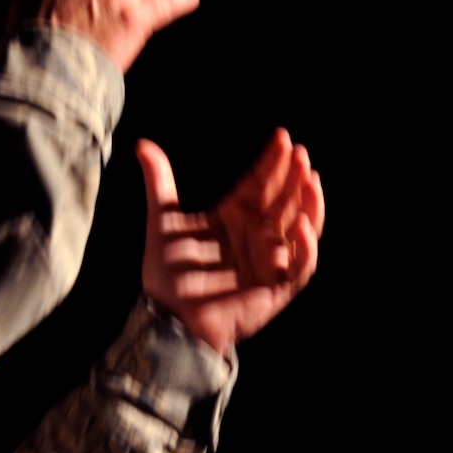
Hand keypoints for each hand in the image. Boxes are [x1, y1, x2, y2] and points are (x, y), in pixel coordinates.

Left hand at [138, 130, 325, 356]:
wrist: (166, 316)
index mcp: (235, 218)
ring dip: (309, 205)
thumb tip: (142, 144)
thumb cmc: (166, 274)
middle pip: (284, 201)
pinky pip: (300, 267)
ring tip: (310, 180)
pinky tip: (303, 225)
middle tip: (300, 153)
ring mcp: (269, 262)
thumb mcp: (162, 221)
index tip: (281, 136)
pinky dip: (306, 248)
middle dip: (294, 177)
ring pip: (301, 229)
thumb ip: (159, 182)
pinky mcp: (276, 289)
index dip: (272, 161)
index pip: (261, 184)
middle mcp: (257, 236)